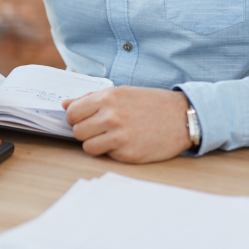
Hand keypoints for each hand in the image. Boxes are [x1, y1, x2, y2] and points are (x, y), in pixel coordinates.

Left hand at [62, 86, 191, 162]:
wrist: (182, 117)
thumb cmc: (151, 103)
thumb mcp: (122, 92)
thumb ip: (91, 99)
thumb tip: (65, 104)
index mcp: (108, 98)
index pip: (72, 113)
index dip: (77, 117)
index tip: (86, 119)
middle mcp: (111, 116)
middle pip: (77, 131)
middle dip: (86, 131)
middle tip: (101, 128)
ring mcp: (119, 137)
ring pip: (87, 146)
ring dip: (96, 143)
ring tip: (112, 137)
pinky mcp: (128, 154)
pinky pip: (106, 155)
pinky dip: (112, 151)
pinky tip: (126, 142)